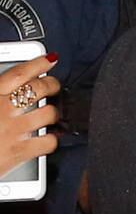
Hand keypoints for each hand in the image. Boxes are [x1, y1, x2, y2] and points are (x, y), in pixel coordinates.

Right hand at [1, 55, 59, 174]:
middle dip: (51, 84)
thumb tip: (4, 85)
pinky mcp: (19, 152)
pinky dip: (51, 139)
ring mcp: (13, 131)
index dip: (37, 64)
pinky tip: (47, 137)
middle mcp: (2, 111)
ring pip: (48, 113)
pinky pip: (48, 141)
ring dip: (52, 112)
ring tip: (49, 113)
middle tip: (53, 85)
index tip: (49, 60)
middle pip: (39, 89)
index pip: (18, 74)